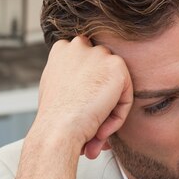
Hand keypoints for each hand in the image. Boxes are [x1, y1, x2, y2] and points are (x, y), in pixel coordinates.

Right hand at [36, 36, 133, 158]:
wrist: (57, 130)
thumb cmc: (53, 120)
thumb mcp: (54, 90)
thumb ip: (69, 78)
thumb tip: (84, 86)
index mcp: (61, 49)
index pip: (87, 65)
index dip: (89, 92)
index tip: (83, 113)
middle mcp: (79, 45)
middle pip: (103, 74)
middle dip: (101, 101)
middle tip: (91, 126)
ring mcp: (98, 54)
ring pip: (115, 87)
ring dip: (108, 112)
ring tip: (94, 133)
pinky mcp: (116, 67)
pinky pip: (126, 97)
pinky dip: (117, 117)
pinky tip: (100, 130)